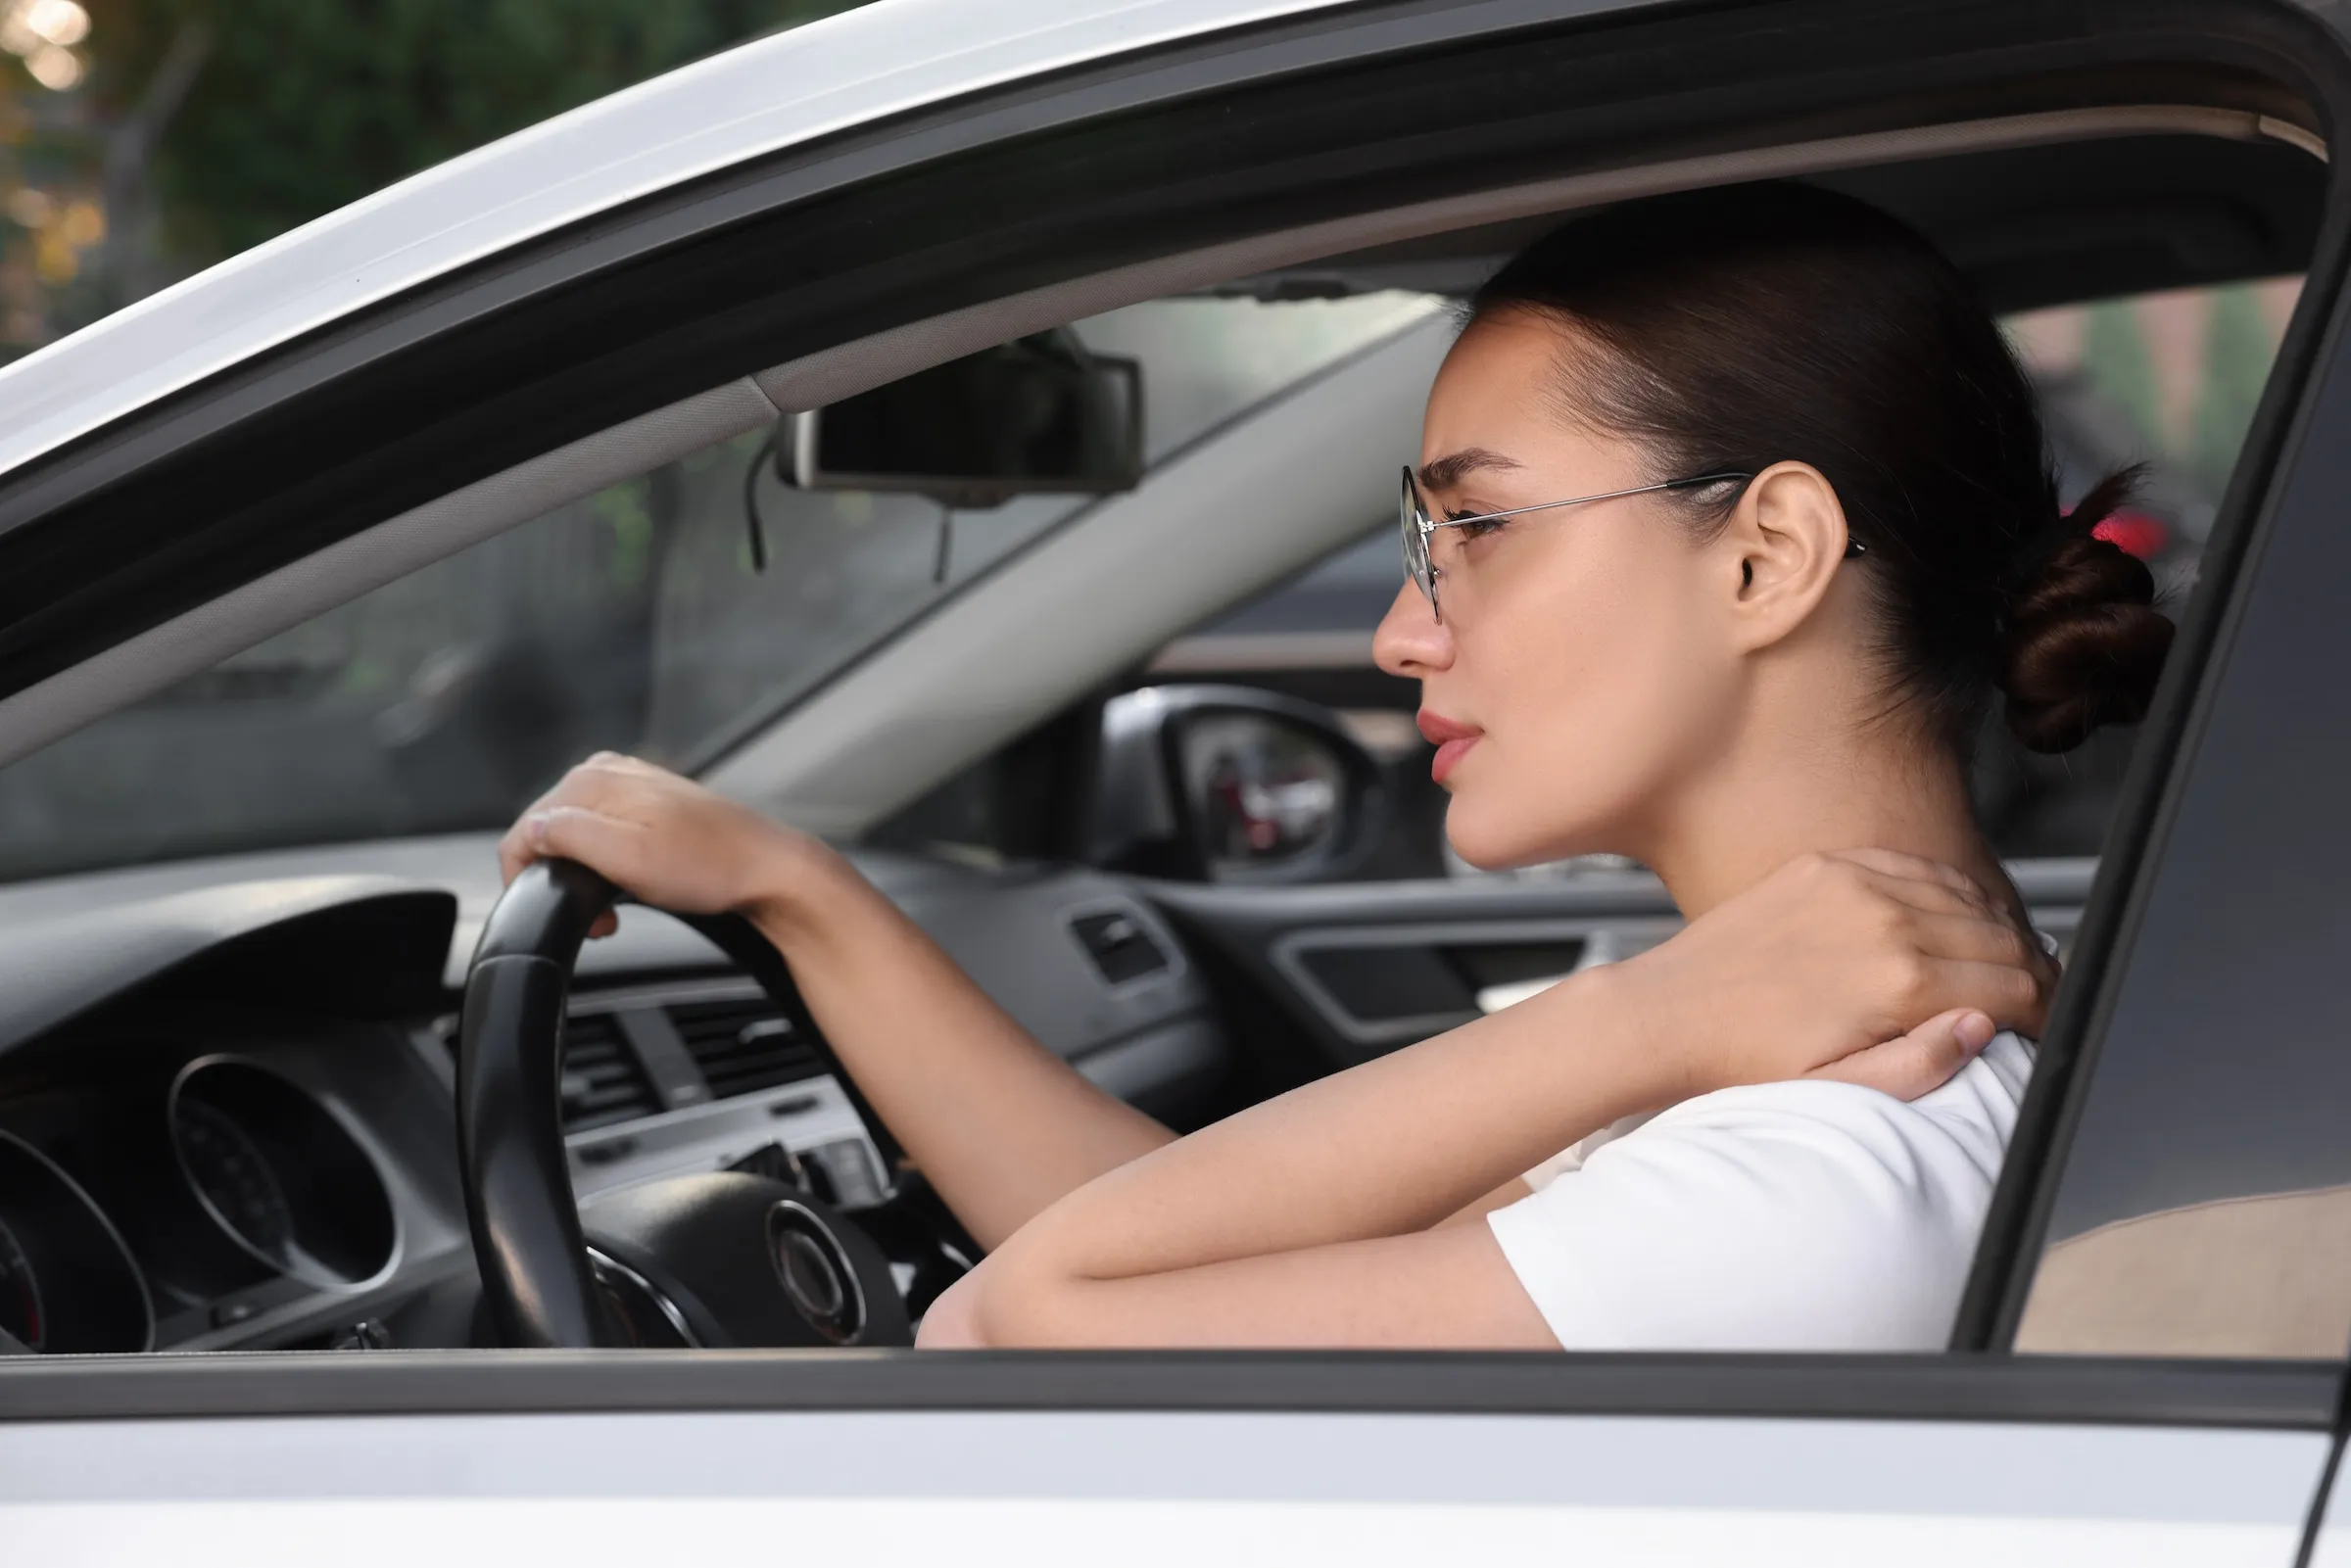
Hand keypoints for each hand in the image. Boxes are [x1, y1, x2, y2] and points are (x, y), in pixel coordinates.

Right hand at [497, 752, 827, 937]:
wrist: (769, 871)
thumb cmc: (711, 867)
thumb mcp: (628, 857)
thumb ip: (570, 836)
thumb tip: (532, 830)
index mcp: (593, 781)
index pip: (525, 829)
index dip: (527, 878)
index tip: (550, 910)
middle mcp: (607, 773)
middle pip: (548, 834)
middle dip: (559, 881)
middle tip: (595, 922)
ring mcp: (630, 786)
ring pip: (575, 839)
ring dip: (583, 880)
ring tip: (612, 912)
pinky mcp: (649, 805)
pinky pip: (603, 837)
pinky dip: (605, 869)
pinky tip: (628, 890)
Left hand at [1616, 849, 2056, 1102]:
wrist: (1668, 1015)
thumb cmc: (1746, 1059)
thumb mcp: (1839, 1088)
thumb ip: (1923, 1062)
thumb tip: (1984, 1026)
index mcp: (1899, 982)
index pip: (2015, 986)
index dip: (2043, 1012)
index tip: (2043, 1027)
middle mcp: (1886, 920)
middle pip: (2002, 938)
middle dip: (2029, 972)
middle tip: (2033, 998)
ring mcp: (1854, 883)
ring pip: (1967, 897)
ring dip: (1993, 929)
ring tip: (1997, 963)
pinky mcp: (1826, 865)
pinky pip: (1915, 867)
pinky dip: (1946, 891)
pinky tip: (1948, 917)